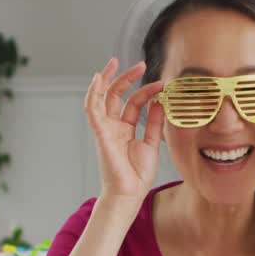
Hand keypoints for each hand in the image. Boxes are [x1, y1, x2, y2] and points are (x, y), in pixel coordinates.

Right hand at [84, 57, 165, 201]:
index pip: (133, 102)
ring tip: (117, 63)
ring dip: (108, 79)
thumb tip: (160, 102)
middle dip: (126, 77)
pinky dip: (93, 93)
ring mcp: (105, 128)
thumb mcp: (152, 143)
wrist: (130, 192)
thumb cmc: (138, 174)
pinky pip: (92, 109)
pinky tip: (98, 78)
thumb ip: (155, 123)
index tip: (161, 84)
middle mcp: (113, 126)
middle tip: (140, 64)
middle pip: (115, 95)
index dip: (146, 90)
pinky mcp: (100, 133)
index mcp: (125, 128)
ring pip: (102, 97)